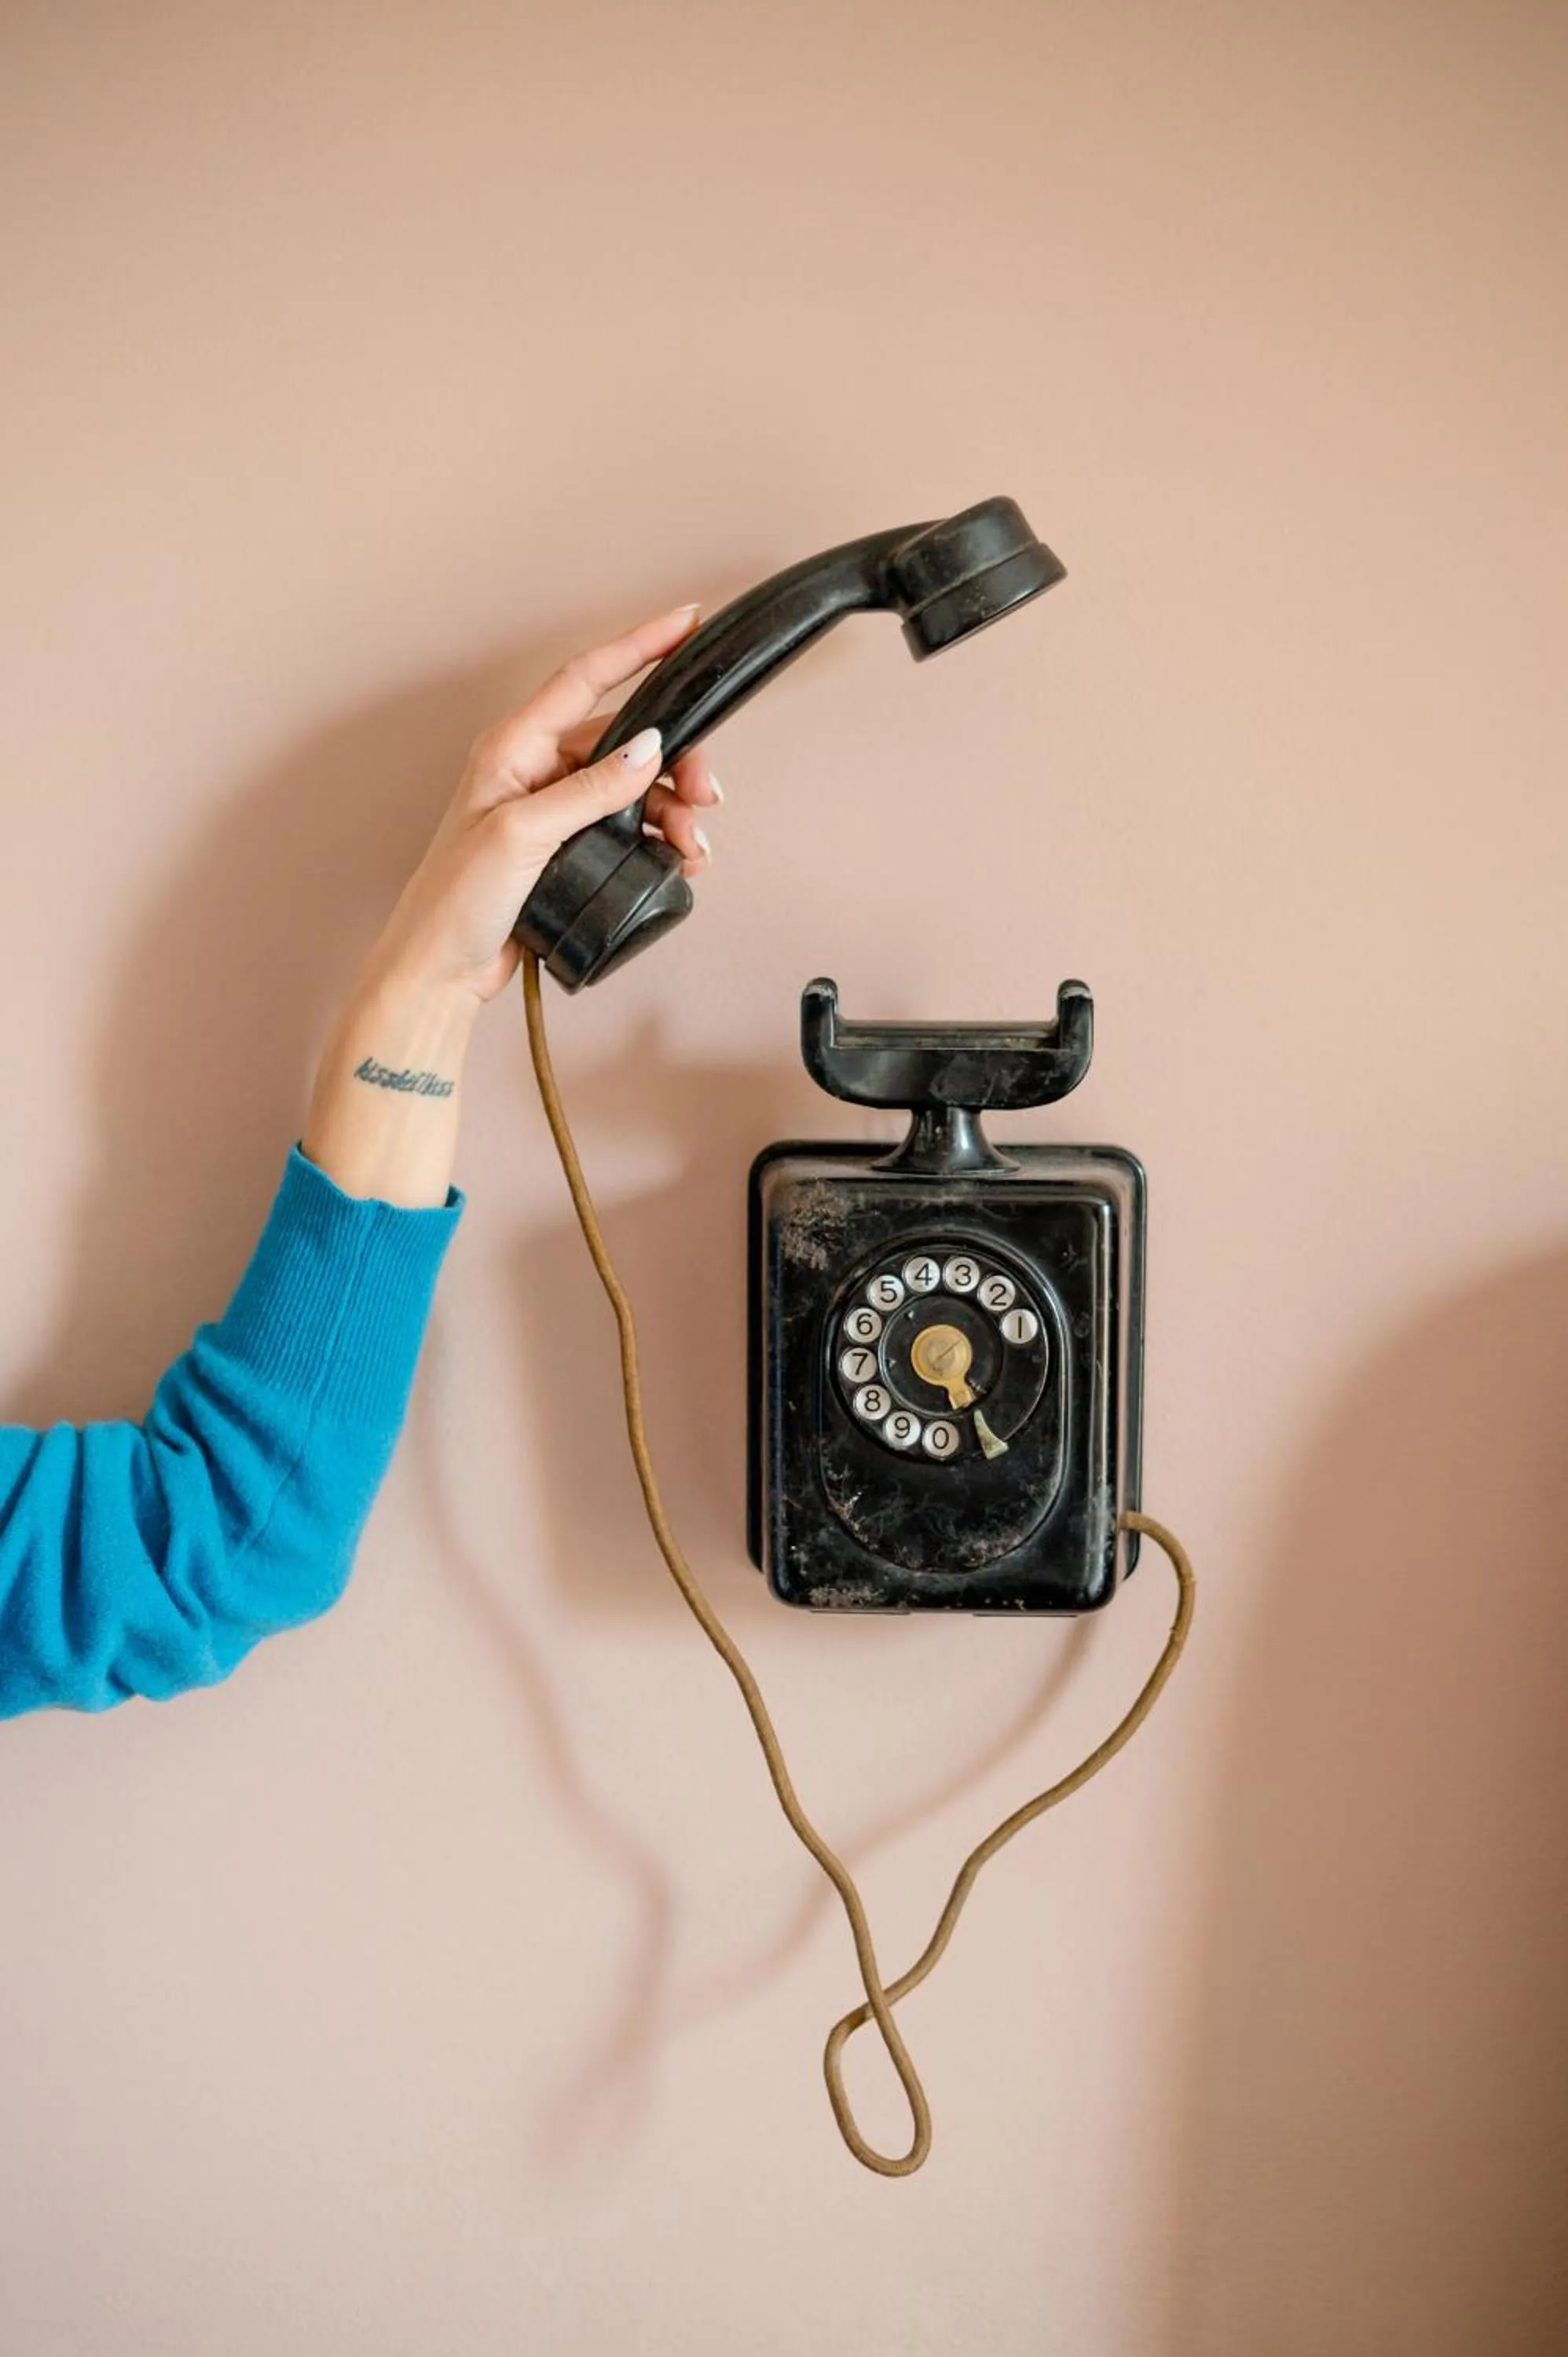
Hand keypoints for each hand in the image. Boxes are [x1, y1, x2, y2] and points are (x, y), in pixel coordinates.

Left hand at [362, 605, 721, 1005]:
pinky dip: (661, 839)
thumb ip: (587, 790)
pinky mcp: (571, 850)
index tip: (685, 624)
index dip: (636, 647)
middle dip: (676, 760)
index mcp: (513, 749)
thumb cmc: (455, 902)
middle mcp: (537, 771)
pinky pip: (630, 827)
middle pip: (626, 739)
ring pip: (636, 787)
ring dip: (674, 810)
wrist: (441, 970)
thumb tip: (647, 748)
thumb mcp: (521, 835)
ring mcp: (556, 811)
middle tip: (707, 794)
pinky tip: (678, 861)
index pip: (584, 679)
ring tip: (692, 846)